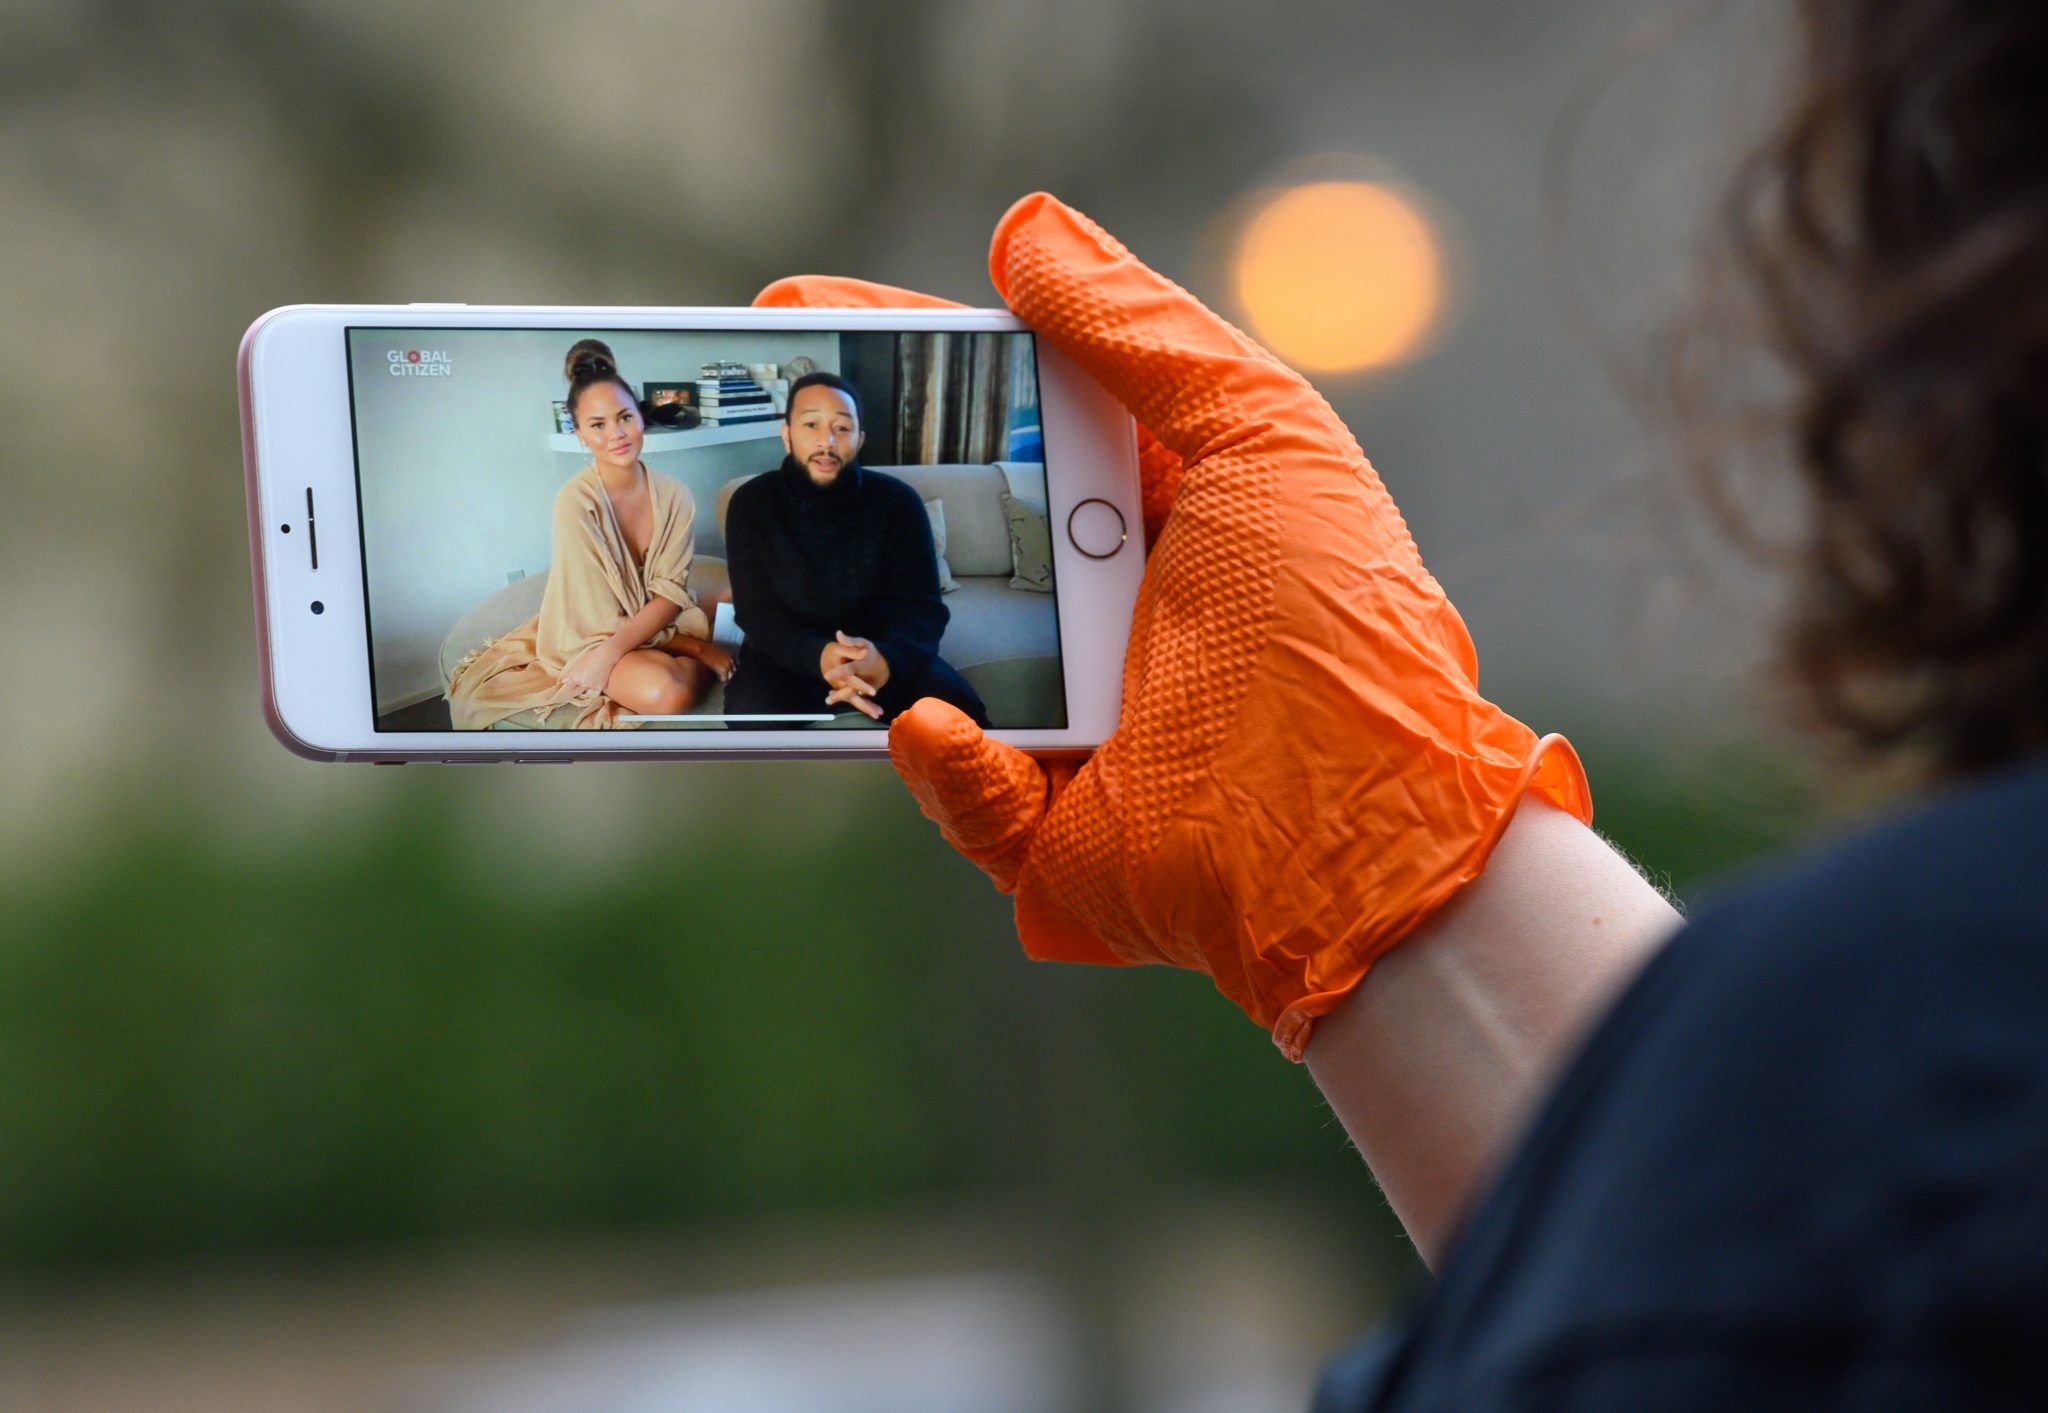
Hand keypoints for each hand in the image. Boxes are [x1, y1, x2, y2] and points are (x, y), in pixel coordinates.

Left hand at [561, 641, 618, 697]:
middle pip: (580, 688)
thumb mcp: (579, 662)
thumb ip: (570, 673)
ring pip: (589, 688)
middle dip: (582, 683)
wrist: (607, 655)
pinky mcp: (600, 687)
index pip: (569, 687)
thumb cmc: (592, 656)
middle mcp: (582, 683)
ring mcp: (592, 686)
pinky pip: (597, 688)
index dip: (571, 685)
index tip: (573, 684)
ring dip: (590, 684)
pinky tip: (601, 676)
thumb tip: (563, 681)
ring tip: (595, 674)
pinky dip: (598, 684)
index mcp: (575, 677)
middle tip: (588, 674)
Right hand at [690, 640, 734, 682]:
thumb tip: (722, 665)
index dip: (729, 670)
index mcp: (731, 656)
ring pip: (730, 677)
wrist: (701, 649)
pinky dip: (719, 678)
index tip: (725, 672)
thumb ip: (723, 659)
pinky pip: (724, 679)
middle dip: (728, 674)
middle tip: (721, 674)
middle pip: (734, 672)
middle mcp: (731, 660)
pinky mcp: (724, 670)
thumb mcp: (718, 653)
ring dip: (724, 677)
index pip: (735, 667)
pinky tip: (715, 674)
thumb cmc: (706, 650)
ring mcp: (728, 665)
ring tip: (717, 674)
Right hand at [756, 195, 1592, 1061]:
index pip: (1009, 410)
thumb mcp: (1265, 439)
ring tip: (782, 561)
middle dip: (847, 469)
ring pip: (921, 647)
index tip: (805, 315)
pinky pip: (949, 779)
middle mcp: (1100, 605)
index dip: (911, 357)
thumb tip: (1025, 233)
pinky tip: (932, 720)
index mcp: (1154, 508)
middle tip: (760, 421)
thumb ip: (1144, 334)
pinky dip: (936, 754)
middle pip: (943, 518)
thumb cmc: (1337, 627)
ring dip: (858, 608)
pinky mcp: (1038, 824)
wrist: (1364, 831)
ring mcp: (1063, 714)